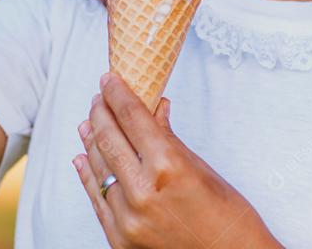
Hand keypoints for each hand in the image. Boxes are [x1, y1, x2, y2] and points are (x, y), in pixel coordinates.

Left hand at [73, 73, 281, 248]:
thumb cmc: (229, 216)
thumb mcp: (201, 169)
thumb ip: (170, 138)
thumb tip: (156, 108)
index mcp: (168, 166)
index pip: (133, 118)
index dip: (118, 94)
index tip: (110, 79)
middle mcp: (142, 192)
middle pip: (110, 139)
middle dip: (101, 112)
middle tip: (98, 97)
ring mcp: (128, 219)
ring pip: (100, 168)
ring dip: (92, 141)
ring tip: (88, 122)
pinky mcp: (120, 240)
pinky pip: (97, 200)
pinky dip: (88, 176)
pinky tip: (82, 157)